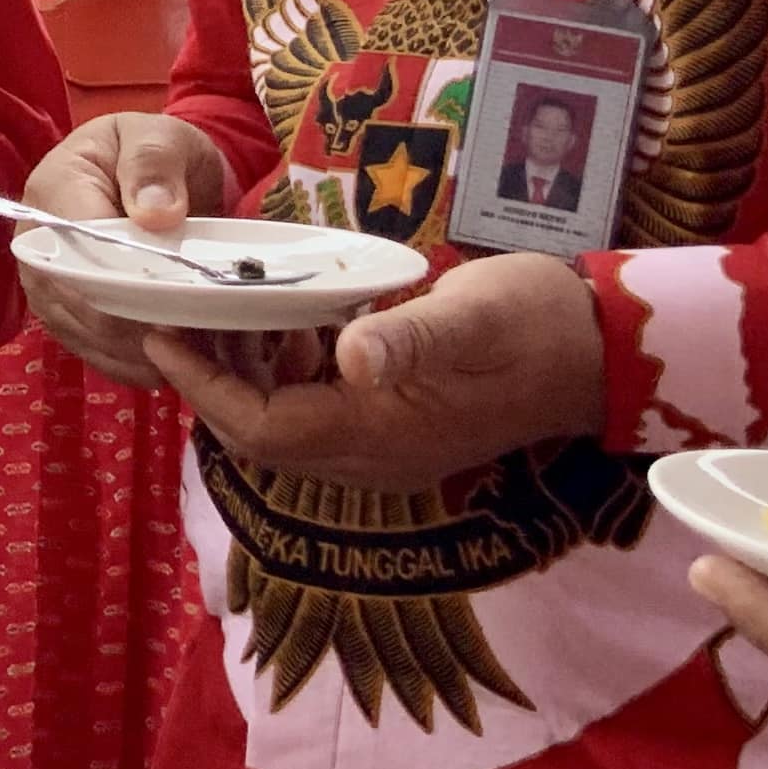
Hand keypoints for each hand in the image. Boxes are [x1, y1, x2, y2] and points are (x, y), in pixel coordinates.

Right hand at [19, 111, 234, 385]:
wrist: (152, 169)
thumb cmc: (157, 150)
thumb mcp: (164, 137)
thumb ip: (156, 166)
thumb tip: (155, 215)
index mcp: (55, 186)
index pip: (81, 248)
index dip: (125, 281)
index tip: (176, 304)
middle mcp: (34, 239)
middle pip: (75, 298)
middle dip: (132, 325)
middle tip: (191, 340)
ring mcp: (43, 278)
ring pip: (79, 330)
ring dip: (131, 351)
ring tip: (185, 356)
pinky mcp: (59, 307)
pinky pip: (85, 346)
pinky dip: (125, 362)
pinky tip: (164, 365)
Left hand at [144, 251, 605, 487]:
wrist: (606, 351)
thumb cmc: (537, 323)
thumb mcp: (474, 316)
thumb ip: (412, 337)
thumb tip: (352, 355)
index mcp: (383, 435)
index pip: (264, 430)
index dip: (205, 388)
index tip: (161, 337)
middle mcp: (377, 456)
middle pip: (265, 437)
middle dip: (212, 383)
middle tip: (174, 317)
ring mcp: (390, 446)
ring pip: (288, 425)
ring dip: (246, 378)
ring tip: (212, 312)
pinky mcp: (401, 425)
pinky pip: (321, 411)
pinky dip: (287, 373)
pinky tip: (280, 320)